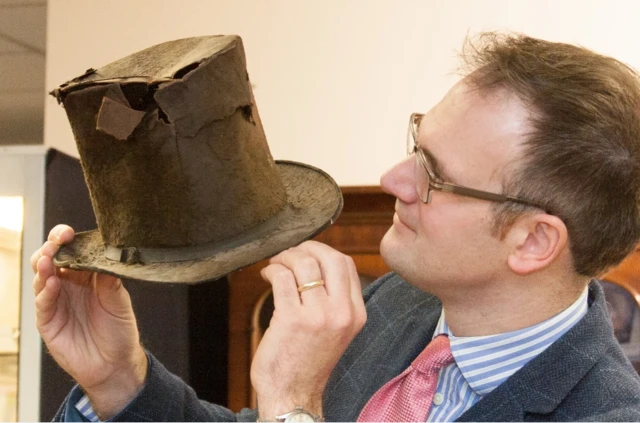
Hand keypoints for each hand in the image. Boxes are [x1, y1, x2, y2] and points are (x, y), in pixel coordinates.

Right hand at [32, 224, 146, 418]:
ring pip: (41, 277)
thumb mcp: (120, 302)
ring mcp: (56, 302)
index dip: (66, 239)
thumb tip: (103, 256)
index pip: (72, 250)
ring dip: (44, 266)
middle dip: (50, 247)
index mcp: (86, 275)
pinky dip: (45, 291)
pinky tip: (51, 282)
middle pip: (50, 259)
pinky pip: (42, 302)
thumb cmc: (119, 331)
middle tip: (57, 242)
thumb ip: (109, 281)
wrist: (116, 364)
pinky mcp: (48, 321)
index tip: (68, 232)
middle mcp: (68, 284)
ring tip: (50, 259)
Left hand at [251, 241, 366, 419]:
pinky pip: (282, 278)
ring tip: (275, 264)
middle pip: (330, 257)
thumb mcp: (336, 331)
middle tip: (290, 253)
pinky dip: (272, 270)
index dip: (324, 252)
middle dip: (306, 247)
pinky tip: (267, 275)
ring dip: (285, 257)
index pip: (346, 265)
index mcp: (356, 314)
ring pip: (304, 263)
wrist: (293, 394)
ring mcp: (318, 315)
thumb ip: (335, 301)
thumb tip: (316, 265)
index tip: (307, 254)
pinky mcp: (292, 319)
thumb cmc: (308, 362)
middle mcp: (342, 313)